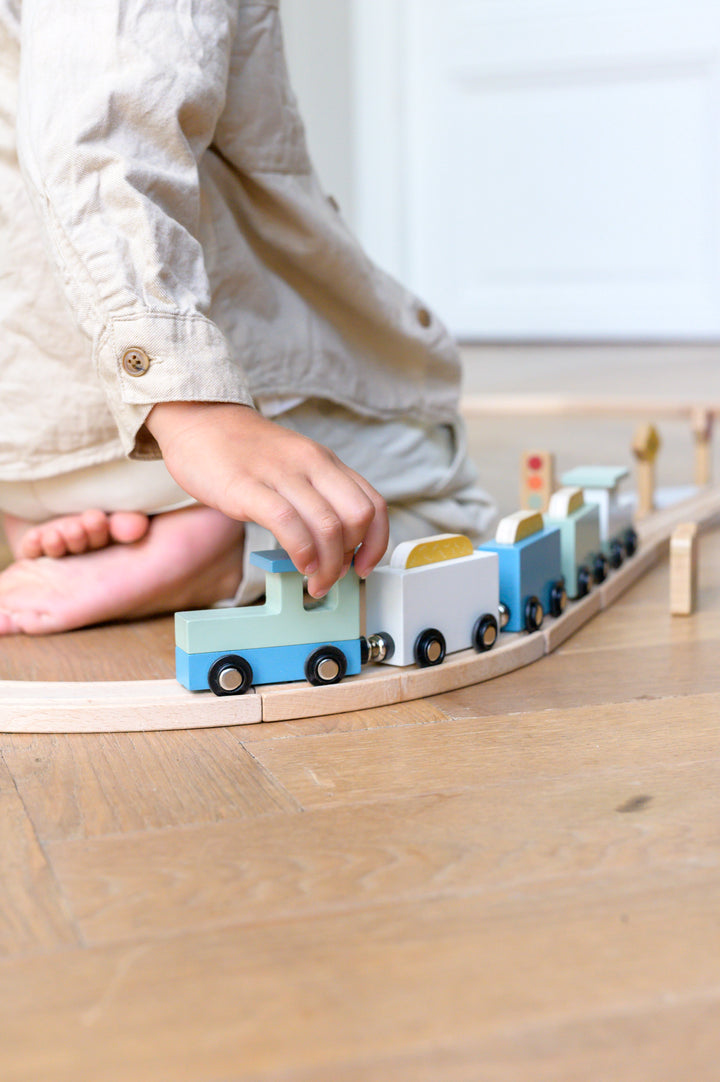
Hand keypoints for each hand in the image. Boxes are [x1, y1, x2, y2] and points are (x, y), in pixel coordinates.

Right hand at [145, 401, 388, 596]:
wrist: (200, 421)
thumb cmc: (245, 452)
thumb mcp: (295, 466)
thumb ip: (317, 498)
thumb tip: (333, 546)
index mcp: (326, 462)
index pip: (374, 505)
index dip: (376, 544)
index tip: (363, 566)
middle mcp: (312, 464)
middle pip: (358, 517)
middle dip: (351, 558)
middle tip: (333, 577)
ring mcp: (281, 474)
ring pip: (328, 525)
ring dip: (328, 566)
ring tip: (314, 581)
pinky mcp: (247, 487)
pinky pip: (288, 523)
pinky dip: (301, 552)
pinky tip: (299, 564)